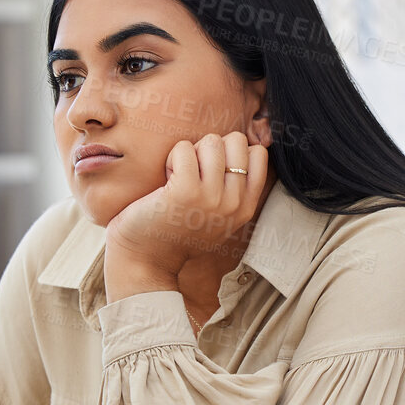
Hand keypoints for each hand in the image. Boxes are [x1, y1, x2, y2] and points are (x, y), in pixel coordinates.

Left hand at [104, 131, 269, 290]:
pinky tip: (167, 181)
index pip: (258, 154)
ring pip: (212, 141)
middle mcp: (233, 203)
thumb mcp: (219, 218)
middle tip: (194, 174)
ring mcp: (211, 197)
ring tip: (179, 178)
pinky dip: (172, 158)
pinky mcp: (185, 190)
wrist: (146, 262)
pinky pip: (184, 148)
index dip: (232, 151)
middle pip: (236, 141)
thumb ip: (234, 189)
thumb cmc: (176, 234)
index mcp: (245, 207)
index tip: (213, 172)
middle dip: (211, 148)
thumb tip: (244, 146)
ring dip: (190, 153)